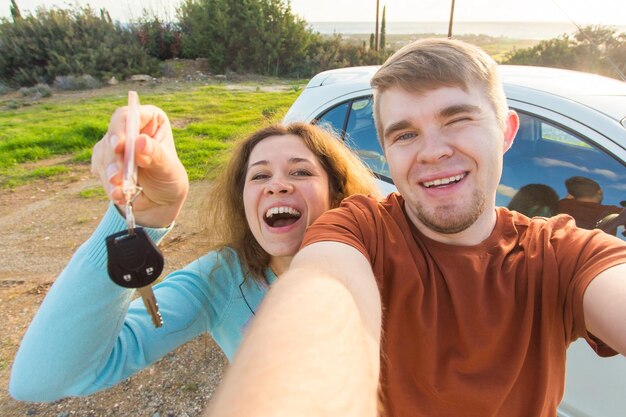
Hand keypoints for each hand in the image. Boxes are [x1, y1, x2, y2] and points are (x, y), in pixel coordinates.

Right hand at [91, 104, 188, 227]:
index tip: (119, 146)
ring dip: (110, 174)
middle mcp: (130, 128)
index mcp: (151, 119)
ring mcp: (114, 144)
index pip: (130, 116)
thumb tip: (140, 141)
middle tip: (117, 176)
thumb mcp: (167, 168)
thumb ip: (155, 155)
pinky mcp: (104, 160)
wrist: (160, 200)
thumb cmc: (169, 179)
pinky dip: (108, 184)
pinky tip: (118, 194)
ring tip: (120, 190)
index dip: (121, 129)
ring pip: (103, 153)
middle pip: (113, 135)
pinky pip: (100, 169)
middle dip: (114, 158)